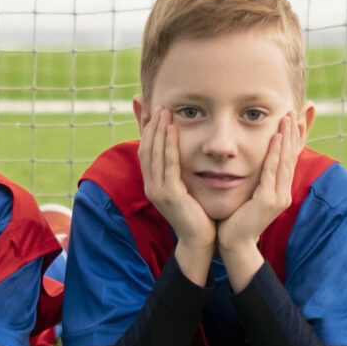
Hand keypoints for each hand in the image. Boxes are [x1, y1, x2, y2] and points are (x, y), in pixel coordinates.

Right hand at [139, 109, 215, 279]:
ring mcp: (157, 190)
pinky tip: (172, 130)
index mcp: (153, 184)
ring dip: (158, 130)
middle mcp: (150, 186)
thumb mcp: (185, 187)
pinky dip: (168, 145)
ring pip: (153, 153)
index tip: (151, 111)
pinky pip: (167, 164)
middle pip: (145, 149)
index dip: (147, 131)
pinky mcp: (169, 194)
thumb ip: (180, 170)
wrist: (200, 240)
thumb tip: (181, 153)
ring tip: (164, 111)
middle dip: (151, 126)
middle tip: (158, 105)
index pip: (145, 151)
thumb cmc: (197, 213)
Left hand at [217, 114, 300, 289]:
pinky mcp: (268, 200)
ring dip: (286, 138)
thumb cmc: (237, 219)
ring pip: (284, 161)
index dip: (292, 140)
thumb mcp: (250, 195)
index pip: (288, 160)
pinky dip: (274, 153)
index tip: (292, 120)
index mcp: (280, 191)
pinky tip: (276, 138)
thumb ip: (256, 180)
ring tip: (287, 118)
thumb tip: (255, 164)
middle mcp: (283, 193)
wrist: (234, 243)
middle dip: (292, 134)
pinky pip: (271, 171)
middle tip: (293, 112)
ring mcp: (278, 197)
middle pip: (290, 157)